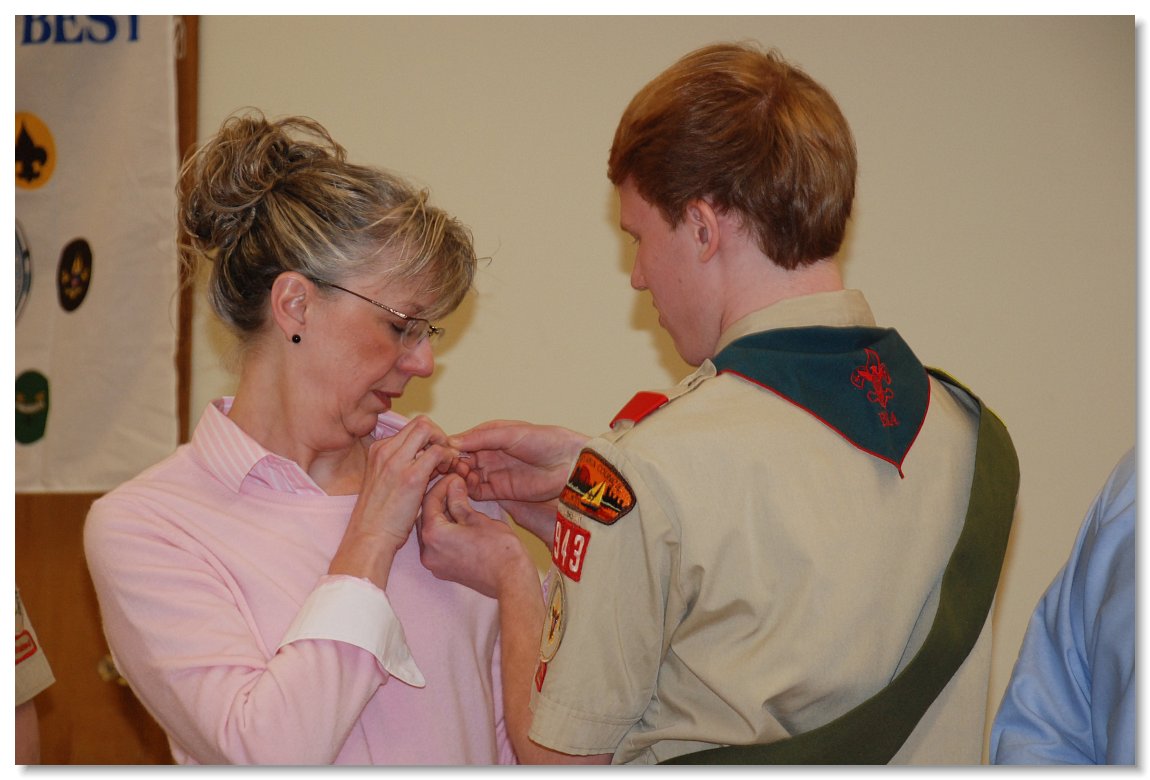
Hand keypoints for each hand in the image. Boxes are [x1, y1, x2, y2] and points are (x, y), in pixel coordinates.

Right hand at [330, 416, 459, 587]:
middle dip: (439, 435)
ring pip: (429, 430)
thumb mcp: (384, 482)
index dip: (429, 437)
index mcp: (378, 450)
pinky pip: (438, 452)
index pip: (411, 427)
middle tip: (444, 457)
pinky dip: (448, 458)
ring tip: (446, 466)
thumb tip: (426, 458)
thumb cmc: (379, 516)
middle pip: (421, 422)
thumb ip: (401, 465)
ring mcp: (397, 461)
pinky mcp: (411, 477)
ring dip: (444, 444)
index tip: (435, 455)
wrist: (369, 537)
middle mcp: (386, 450)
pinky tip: (447, 474)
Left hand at [417, 474, 534, 599]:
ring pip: (431, 531)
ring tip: (458, 502)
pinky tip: (459, 522)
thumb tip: (453, 484)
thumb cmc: (499, 550)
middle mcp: (427, 552)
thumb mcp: (477, 518)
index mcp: (433, 535)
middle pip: (426, 517)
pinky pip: (437, 545)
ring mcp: (434, 564)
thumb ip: (459, 500)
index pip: (429, 501)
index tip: (454, 477)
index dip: (442, 485)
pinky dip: (444, 531)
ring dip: (441, 516)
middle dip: (439, 500)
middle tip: (455, 487)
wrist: (511, 580)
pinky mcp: (443, 570)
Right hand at [449, 420, 588, 504]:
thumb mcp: (511, 433)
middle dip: (450, 463)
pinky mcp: (500, 492)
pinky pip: (478, 492)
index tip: (437, 451)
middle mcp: (489, 454)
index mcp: (490, 436)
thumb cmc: (545, 441)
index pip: (462, 441)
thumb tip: (453, 441)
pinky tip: (463, 488)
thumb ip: (482, 437)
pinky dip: (468, 491)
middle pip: (460, 460)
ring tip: (454, 477)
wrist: (569, 464)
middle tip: (443, 467)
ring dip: (457, 477)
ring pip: (466, 476)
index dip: (449, 446)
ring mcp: (494, 473)